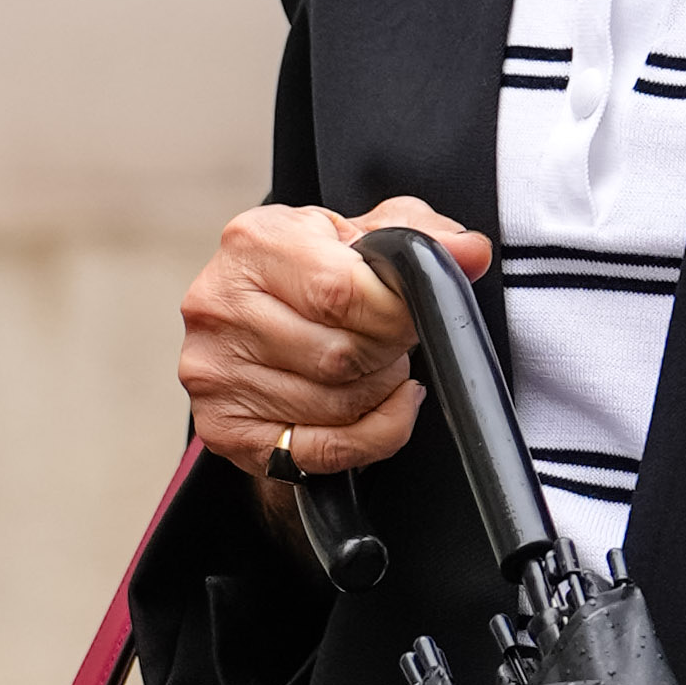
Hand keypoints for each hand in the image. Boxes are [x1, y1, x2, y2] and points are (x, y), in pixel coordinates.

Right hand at [175, 195, 489, 494]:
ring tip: (378, 368)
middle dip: (389, 353)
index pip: (343, 293)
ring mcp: (216, 371)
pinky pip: (325, 450)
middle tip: (395, 342)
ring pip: (337, 405)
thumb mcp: (361, 235)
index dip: (396, 314)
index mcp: (255, 244)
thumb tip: (469, 252)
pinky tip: (385, 409)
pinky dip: (374, 436)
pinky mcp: (224, 427)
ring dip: (381, 393)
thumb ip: (419, 235)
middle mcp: (222, 305)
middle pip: (342, 355)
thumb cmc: (309, 272)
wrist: (252, 316)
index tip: (411, 313)